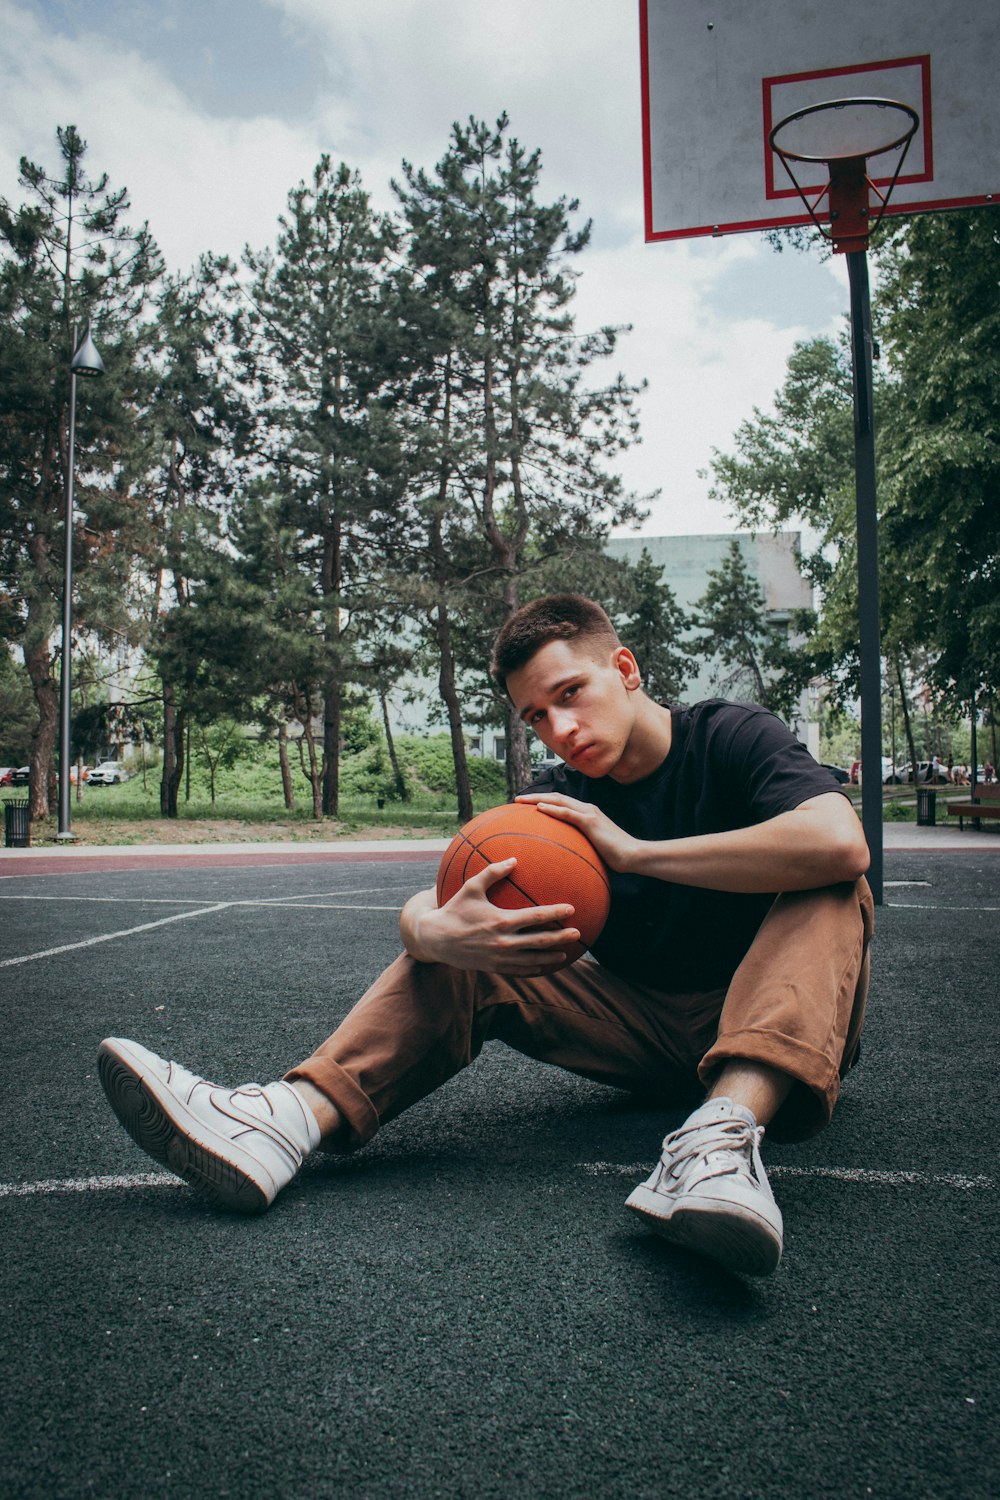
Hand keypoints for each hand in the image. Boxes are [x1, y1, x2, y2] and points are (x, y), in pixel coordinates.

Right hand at [405, 859, 580, 974]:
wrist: (436, 939)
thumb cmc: (454, 909)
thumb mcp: (471, 887)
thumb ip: (492, 872)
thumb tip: (513, 859)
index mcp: (500, 921)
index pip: (535, 917)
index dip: (555, 913)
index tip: (571, 909)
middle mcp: (503, 942)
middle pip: (539, 941)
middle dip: (561, 938)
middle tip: (578, 933)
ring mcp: (499, 958)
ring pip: (532, 959)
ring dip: (550, 956)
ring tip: (565, 953)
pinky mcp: (494, 967)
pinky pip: (519, 970)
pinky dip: (534, 969)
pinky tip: (543, 967)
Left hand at [515, 792, 636, 872]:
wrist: (633, 855)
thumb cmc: (615, 856)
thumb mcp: (594, 848)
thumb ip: (581, 846)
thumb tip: (568, 856)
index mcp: (587, 813)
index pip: (562, 803)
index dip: (544, 801)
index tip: (527, 805)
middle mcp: (587, 809)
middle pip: (556, 797)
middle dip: (535, 797)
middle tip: (517, 800)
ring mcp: (589, 813)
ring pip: (559, 801)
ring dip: (538, 799)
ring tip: (521, 801)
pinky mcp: (591, 822)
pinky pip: (567, 813)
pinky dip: (552, 809)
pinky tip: (539, 809)